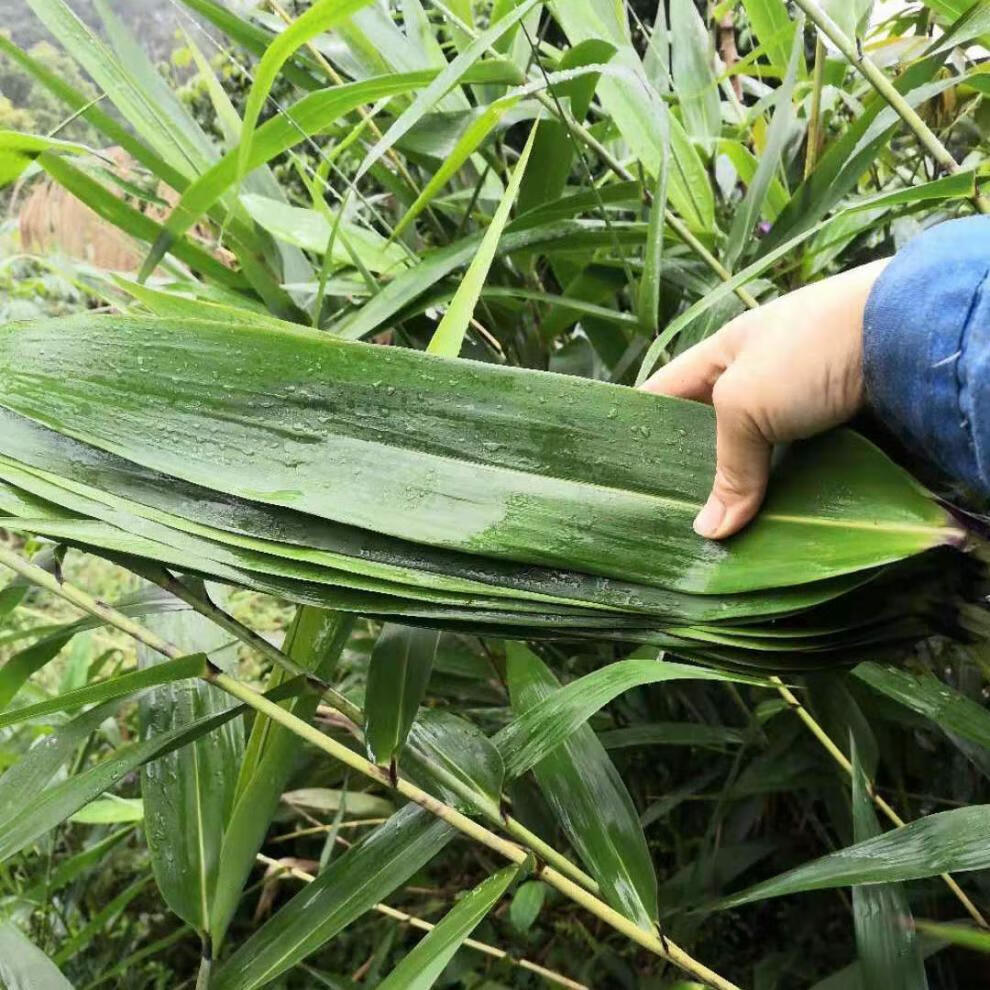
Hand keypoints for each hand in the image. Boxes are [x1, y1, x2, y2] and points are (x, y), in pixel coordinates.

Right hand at [640, 260, 887, 539]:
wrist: (908, 333)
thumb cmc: (807, 353)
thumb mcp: (746, 404)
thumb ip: (727, 468)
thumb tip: (710, 533)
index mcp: (721, 353)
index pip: (663, 393)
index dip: (637, 426)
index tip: (617, 472)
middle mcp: (755, 376)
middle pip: (707, 432)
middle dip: (690, 473)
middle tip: (667, 521)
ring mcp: (797, 401)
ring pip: (754, 456)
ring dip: (740, 491)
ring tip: (715, 534)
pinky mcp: (835, 424)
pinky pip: (796, 467)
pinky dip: (782, 492)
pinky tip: (767, 521)